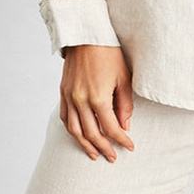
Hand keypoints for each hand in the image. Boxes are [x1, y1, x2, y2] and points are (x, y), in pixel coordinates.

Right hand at [59, 45, 134, 162]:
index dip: (121, 140)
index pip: (111, 128)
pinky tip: (80, 136)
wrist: (86, 36)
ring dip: (85, 145)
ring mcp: (69, 97)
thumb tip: (125, 126)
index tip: (130, 147)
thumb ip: (125, 104)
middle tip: (113, 157)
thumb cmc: (109, 53)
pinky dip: (72, 130)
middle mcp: (81, 101)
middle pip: (92, 134)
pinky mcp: (63, 92)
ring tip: (95, 155)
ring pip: (75, 131)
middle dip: (104, 148)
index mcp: (98, 98)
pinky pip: (65, 118)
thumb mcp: (124, 77)